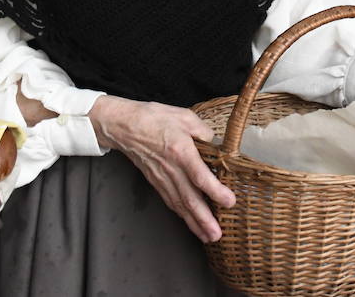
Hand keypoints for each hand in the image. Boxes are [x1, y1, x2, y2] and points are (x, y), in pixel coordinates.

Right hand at [88, 95, 233, 242]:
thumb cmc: (155, 118)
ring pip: (179, 205)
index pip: (199, 175)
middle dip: (204, 219)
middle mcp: (170, 169)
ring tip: (208, 237)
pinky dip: (182, 215)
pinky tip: (191, 224)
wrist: (125, 126)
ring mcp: (161, 178)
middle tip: (217, 235)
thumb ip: (204, 132)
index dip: (215, 191)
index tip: (229, 202)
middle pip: (189, 198)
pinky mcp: (155, 182)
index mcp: (180, 151)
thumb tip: (219, 146)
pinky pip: (170, 201)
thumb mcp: (185, 117)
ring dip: (194, 223)